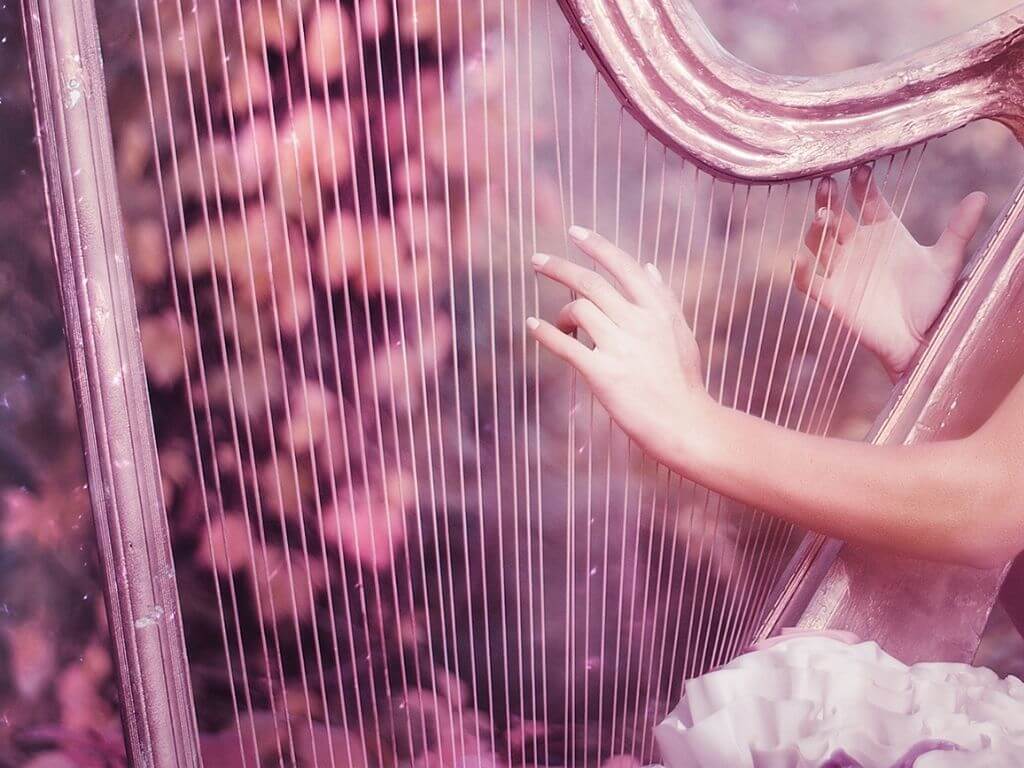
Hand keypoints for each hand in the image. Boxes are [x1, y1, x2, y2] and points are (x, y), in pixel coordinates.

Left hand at [527, 226, 710, 465]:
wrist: (685, 424)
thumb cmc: (683, 381)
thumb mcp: (680, 333)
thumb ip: (664, 298)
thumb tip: (648, 266)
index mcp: (658, 310)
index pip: (623, 266)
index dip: (596, 245)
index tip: (574, 231)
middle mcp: (639, 323)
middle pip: (590, 283)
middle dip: (559, 267)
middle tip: (536, 260)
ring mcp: (620, 348)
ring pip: (578, 310)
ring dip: (561, 314)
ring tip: (560, 325)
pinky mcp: (603, 374)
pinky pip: (565, 346)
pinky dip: (544, 333)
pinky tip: (533, 326)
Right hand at [798, 165, 986, 377]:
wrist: (920, 339)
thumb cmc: (931, 299)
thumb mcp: (946, 262)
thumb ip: (959, 229)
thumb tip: (981, 195)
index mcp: (883, 231)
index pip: (868, 200)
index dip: (863, 185)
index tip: (862, 170)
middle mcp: (858, 246)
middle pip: (836, 215)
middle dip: (829, 198)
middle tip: (827, 182)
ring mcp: (842, 270)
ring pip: (819, 243)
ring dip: (816, 229)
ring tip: (822, 217)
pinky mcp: (832, 295)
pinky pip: (809, 282)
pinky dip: (800, 272)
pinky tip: (798, 260)